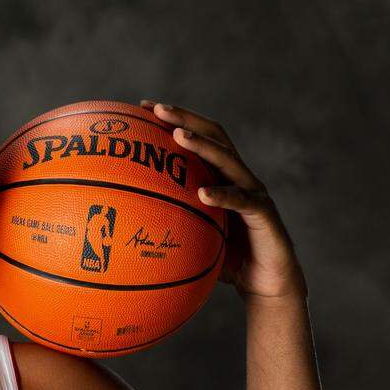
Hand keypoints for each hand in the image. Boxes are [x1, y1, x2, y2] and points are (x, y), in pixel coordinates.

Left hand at [140, 100, 306, 299]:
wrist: (268, 283)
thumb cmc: (227, 260)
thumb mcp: (192, 237)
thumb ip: (167, 224)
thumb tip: (121, 226)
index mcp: (221, 177)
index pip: (198, 138)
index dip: (173, 119)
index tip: (142, 107)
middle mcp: (239, 177)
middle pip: (213, 136)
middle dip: (184, 119)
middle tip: (156, 108)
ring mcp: (254, 193)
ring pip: (228, 160)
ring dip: (202, 146)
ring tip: (177, 137)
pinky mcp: (264, 214)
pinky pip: (242, 201)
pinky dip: (222, 195)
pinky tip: (203, 193)